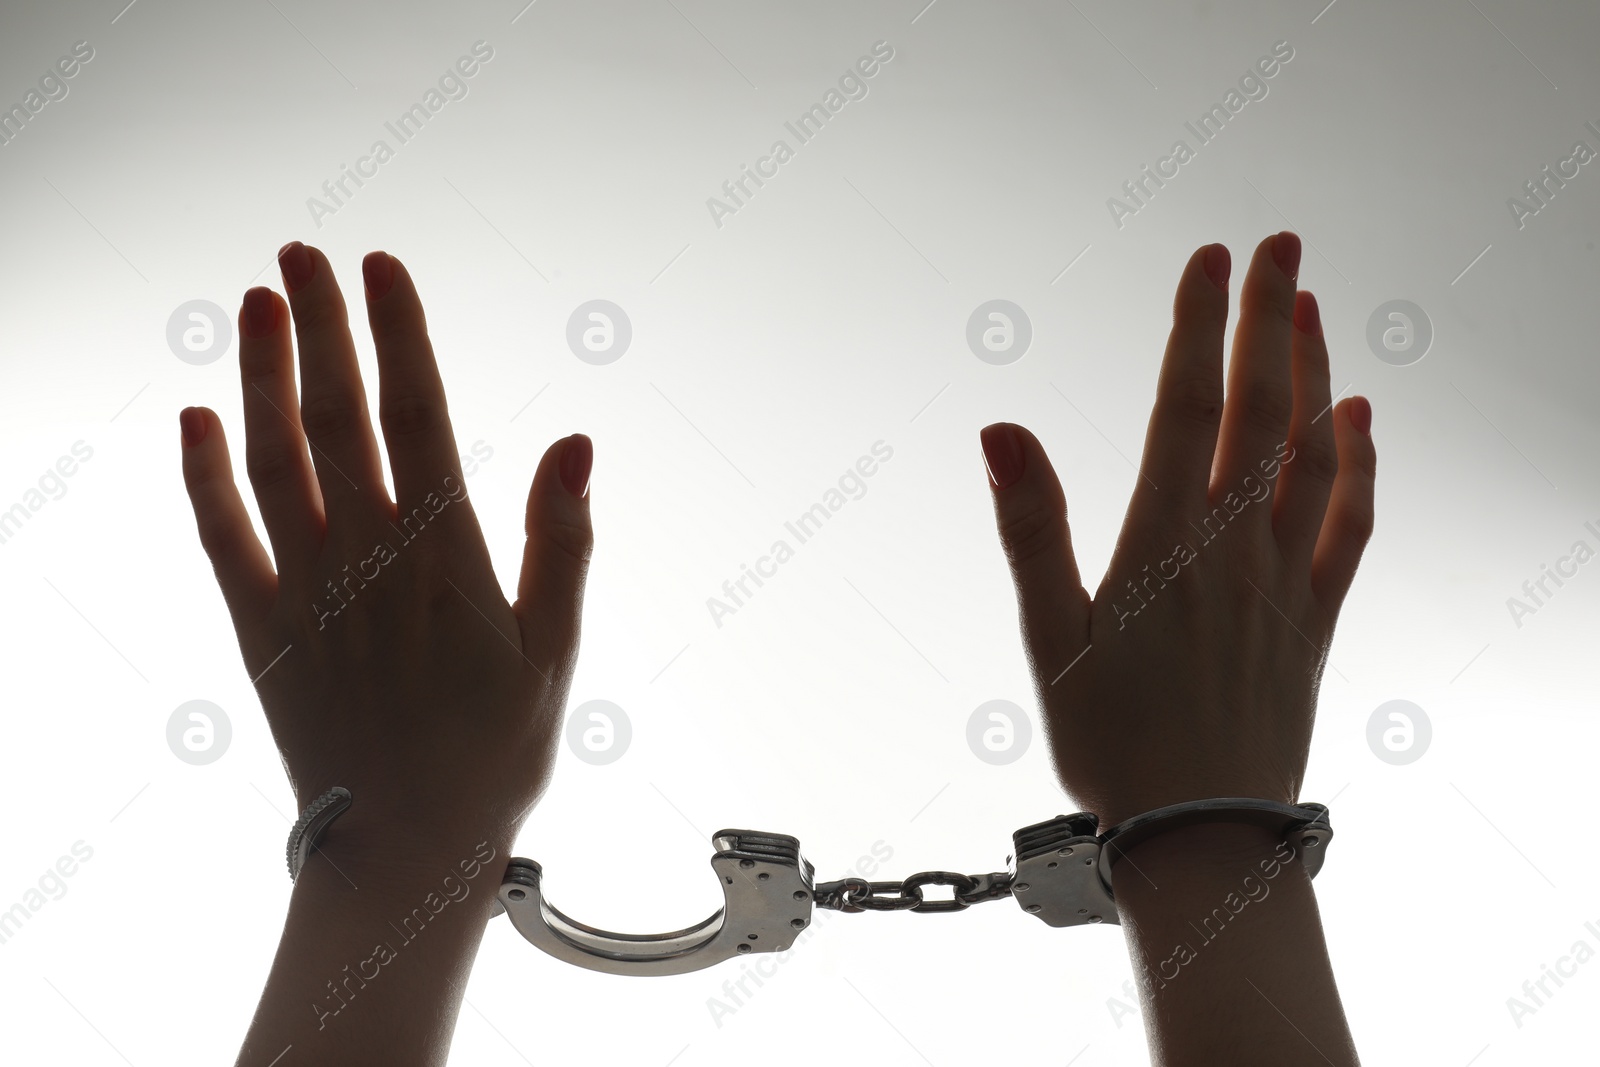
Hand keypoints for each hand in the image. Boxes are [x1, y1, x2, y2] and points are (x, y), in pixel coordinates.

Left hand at [179, 241, 593, 856]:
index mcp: (444, 555)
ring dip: (259, 377)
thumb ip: (562, 540)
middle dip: (319, 327)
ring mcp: (305, 590)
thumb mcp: (554, 649)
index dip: (397, 334)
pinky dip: (202, 476)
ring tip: (253, 304)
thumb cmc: (495, 752)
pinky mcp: (261, 629)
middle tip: (300, 254)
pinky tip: (193, 419)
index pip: (417, 415)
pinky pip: (221, 539)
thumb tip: (575, 444)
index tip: (380, 266)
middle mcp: (365, 557)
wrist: (407, 849)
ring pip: (273, 461)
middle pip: (336, 417)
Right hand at [980, 232, 1375, 828]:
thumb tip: (1001, 431)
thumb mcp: (1049, 636)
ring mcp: (1283, 579)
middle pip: (1259, 409)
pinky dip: (1363, 463)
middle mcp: (1232, 546)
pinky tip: (1363, 416)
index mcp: (1163, 543)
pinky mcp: (1313, 618)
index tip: (1207, 257)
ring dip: (1314, 372)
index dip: (1196, 325)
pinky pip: (1350, 525)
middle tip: (1279, 243)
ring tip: (1307, 305)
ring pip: (1312, 452)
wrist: (1202, 834)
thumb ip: (1030, 526)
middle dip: (1266, 318)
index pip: (1185, 405)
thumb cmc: (1111, 743)